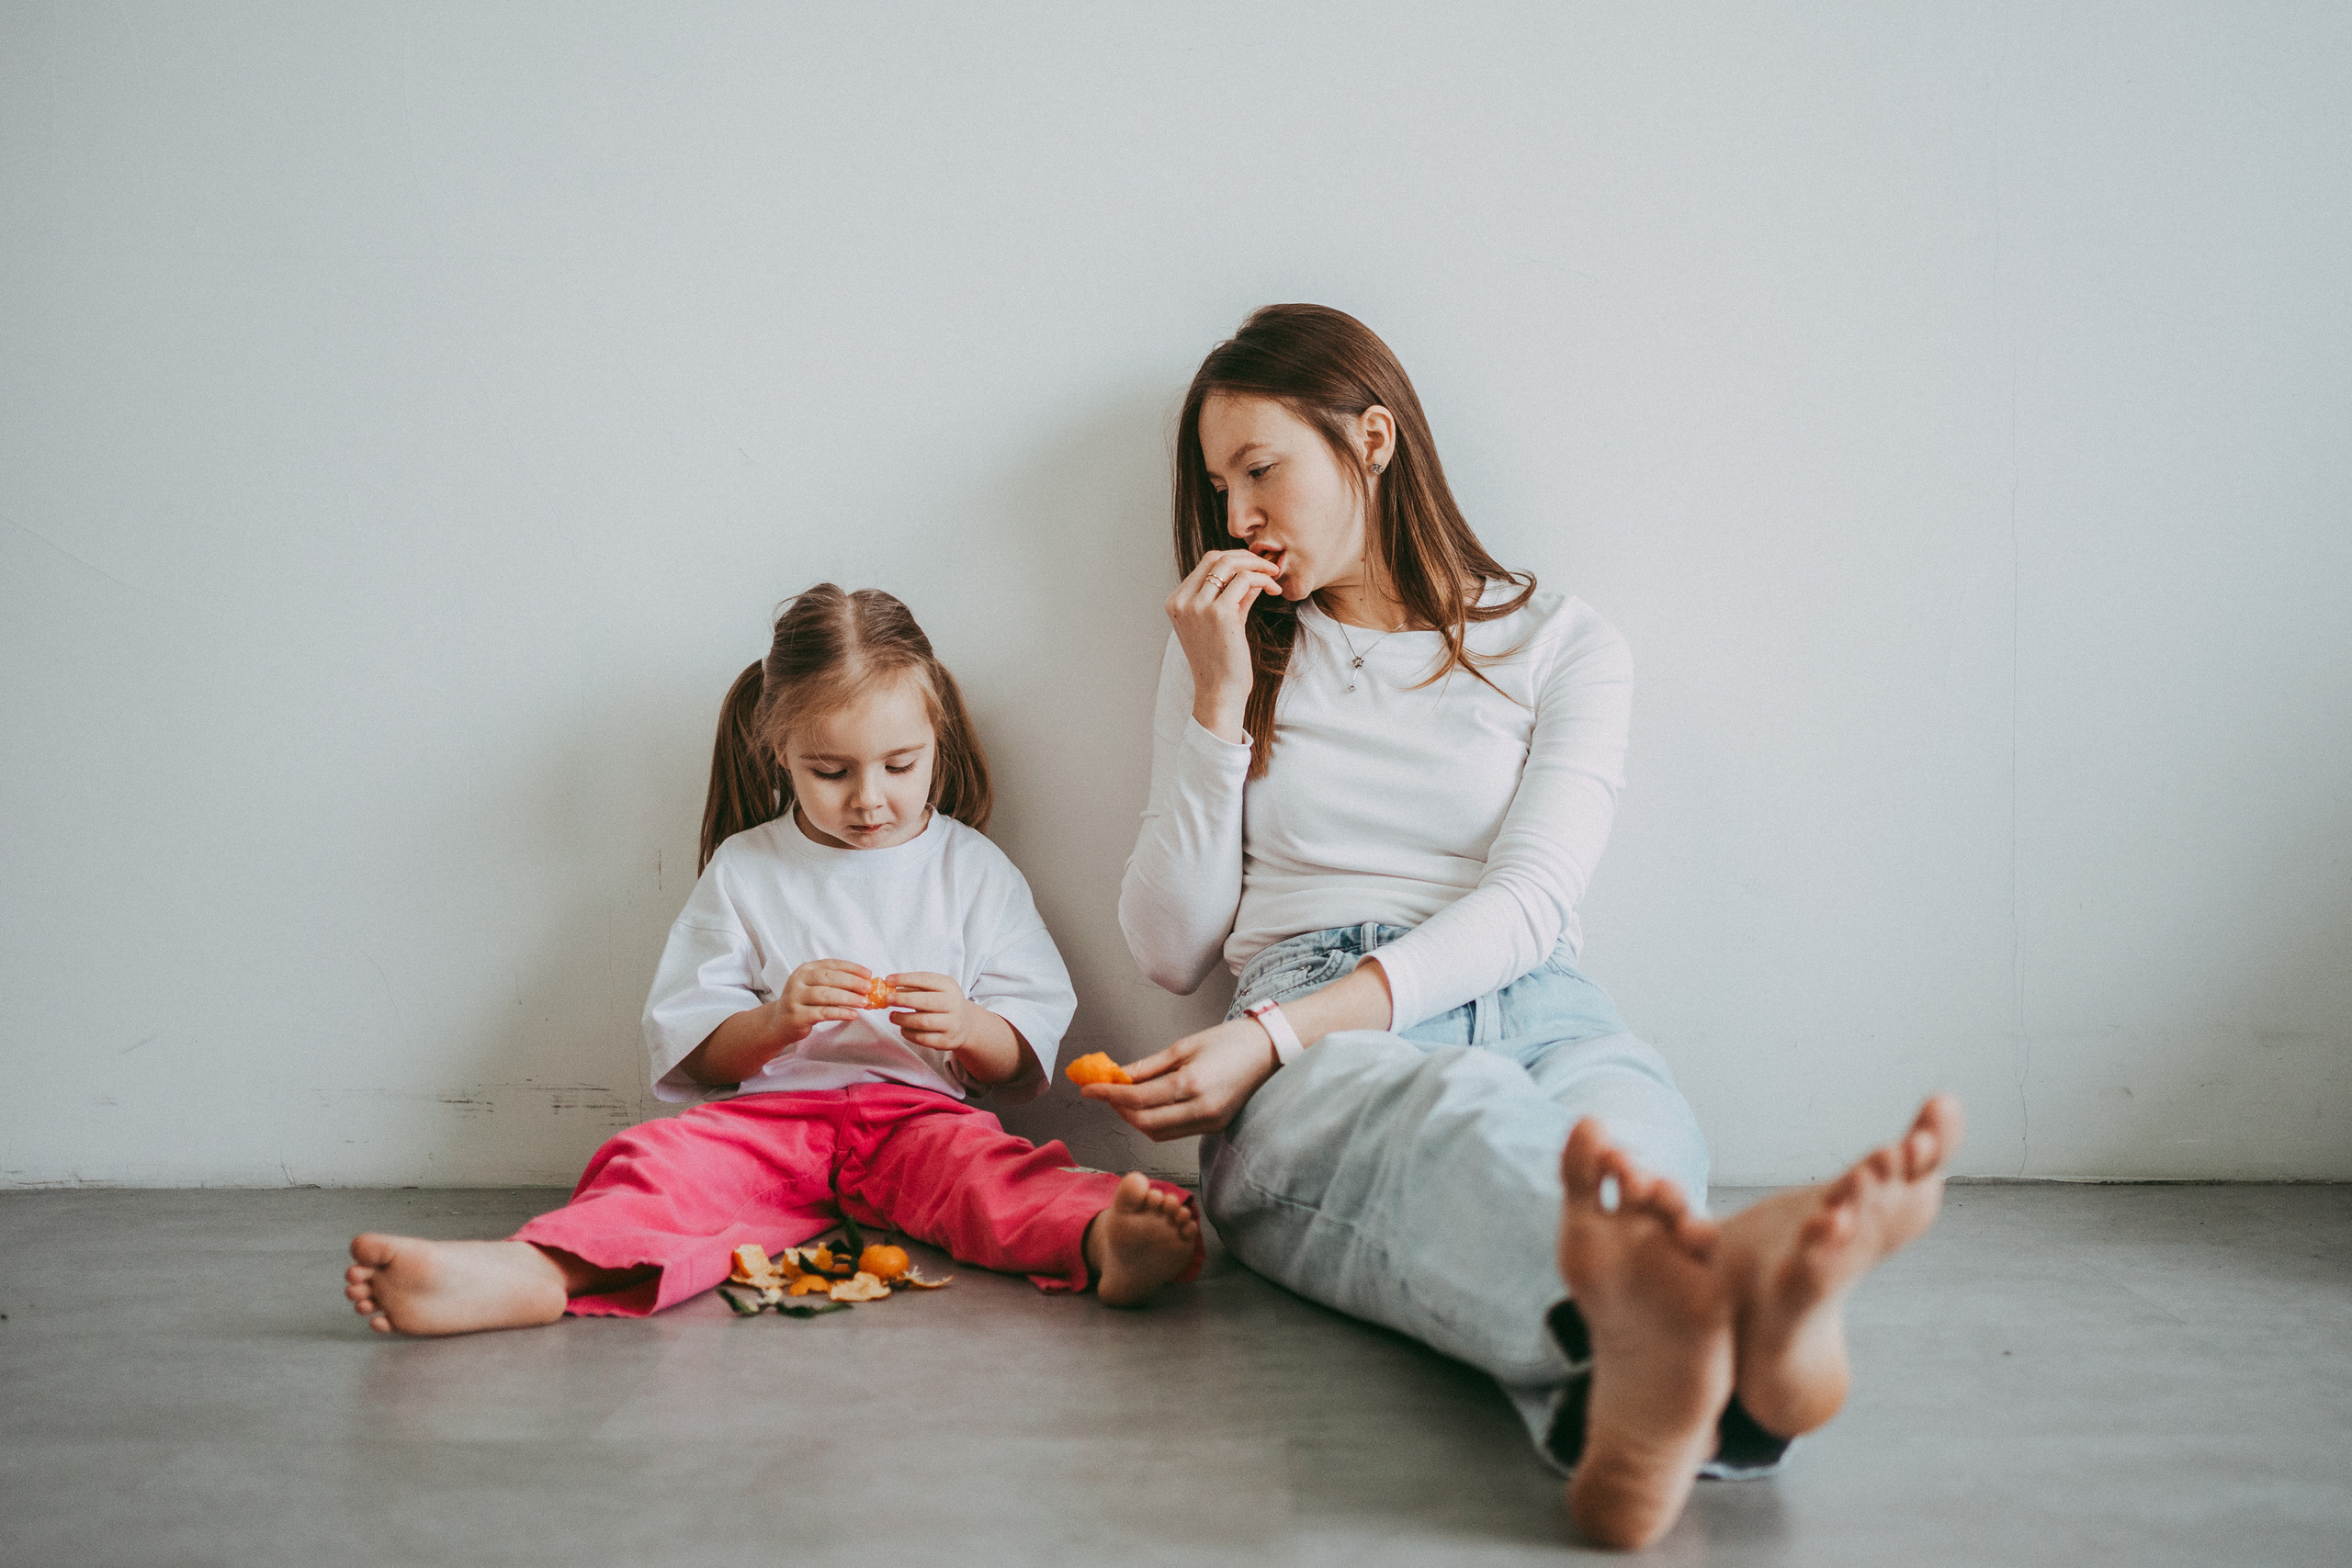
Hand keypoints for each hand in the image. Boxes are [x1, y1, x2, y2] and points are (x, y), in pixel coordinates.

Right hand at [772, 959, 876, 1047]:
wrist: (778, 1023)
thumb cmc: (803, 1003)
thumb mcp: (815, 987)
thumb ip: (834, 983)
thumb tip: (864, 984)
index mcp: (805, 970)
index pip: (831, 965)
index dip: (852, 968)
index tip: (868, 974)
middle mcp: (798, 981)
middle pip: (829, 978)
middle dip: (852, 982)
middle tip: (868, 988)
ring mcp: (795, 998)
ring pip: (826, 995)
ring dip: (848, 998)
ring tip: (864, 1002)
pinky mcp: (797, 1016)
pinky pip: (822, 1013)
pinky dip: (840, 1013)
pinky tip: (853, 1014)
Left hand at [884, 972, 982, 1054]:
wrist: (965, 1024)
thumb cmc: (943, 1003)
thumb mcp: (934, 989)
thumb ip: (914, 988)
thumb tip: (889, 988)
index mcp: (949, 986)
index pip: (925, 979)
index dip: (905, 979)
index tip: (889, 980)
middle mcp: (953, 1004)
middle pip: (926, 1002)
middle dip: (903, 1000)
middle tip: (888, 1000)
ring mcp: (952, 1024)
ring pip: (923, 1022)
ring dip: (903, 1019)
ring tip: (893, 1016)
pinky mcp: (946, 1041)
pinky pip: (923, 1039)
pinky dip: (909, 1033)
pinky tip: (903, 1028)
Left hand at [1080, 1015, 1278, 1140]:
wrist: (1270, 1051)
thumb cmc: (1230, 1041)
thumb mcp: (1184, 1046)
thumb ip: (1148, 1066)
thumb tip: (1117, 1075)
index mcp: (1192, 1085)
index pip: (1138, 1099)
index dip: (1109, 1094)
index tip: (1089, 1088)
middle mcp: (1201, 1111)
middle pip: (1144, 1122)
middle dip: (1119, 1109)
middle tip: (1105, 1091)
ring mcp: (1209, 1123)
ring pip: (1157, 1133)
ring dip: (1135, 1118)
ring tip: (1124, 1097)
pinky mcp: (1214, 1127)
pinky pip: (1174, 1132)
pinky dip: (1155, 1122)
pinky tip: (1148, 1104)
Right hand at [1167, 549, 1282, 740]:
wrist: (1219, 691)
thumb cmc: (1221, 662)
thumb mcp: (1223, 622)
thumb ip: (1232, 596)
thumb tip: (1251, 572)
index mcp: (1176, 602)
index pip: (1205, 564)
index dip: (1233, 559)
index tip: (1255, 567)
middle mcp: (1182, 601)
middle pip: (1215, 557)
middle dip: (1246, 556)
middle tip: (1268, 566)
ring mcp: (1198, 606)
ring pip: (1230, 564)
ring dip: (1257, 565)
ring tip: (1274, 575)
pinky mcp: (1219, 613)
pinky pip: (1244, 580)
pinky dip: (1262, 580)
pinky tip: (1273, 590)